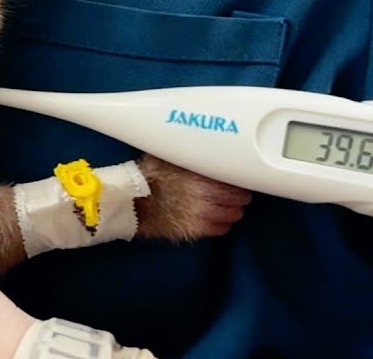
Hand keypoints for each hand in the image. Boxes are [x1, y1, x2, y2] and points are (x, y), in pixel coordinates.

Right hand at [135, 154, 252, 241]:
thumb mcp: (169, 156)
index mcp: (201, 174)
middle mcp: (206, 195)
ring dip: (233, 210)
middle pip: (239, 197)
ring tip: (228, 206)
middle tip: (236, 192)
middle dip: (239, 194)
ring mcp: (202, 214)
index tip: (237, 176)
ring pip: (234, 214)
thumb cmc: (149, 176)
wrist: (133, 202)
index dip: (237, 177)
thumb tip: (205, 141)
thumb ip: (190, 153)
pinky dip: (222, 223)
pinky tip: (217, 218)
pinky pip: (222, 229)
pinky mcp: (196, 230)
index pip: (234, 177)